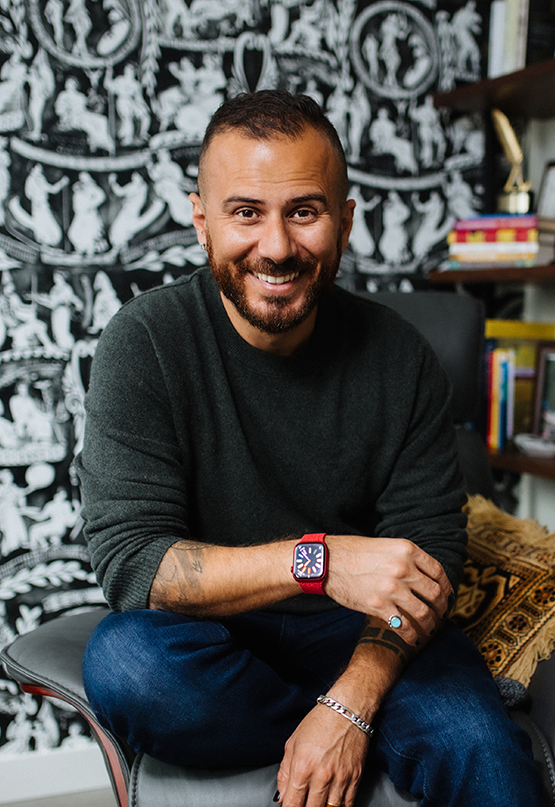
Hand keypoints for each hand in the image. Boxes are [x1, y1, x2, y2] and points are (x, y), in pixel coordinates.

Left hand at [276, 702, 368, 806]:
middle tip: (305, 802)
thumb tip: (281, 796)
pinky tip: (333, 802)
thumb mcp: (293, 743)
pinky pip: (348, 805)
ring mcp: (340, 779)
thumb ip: (284, 773)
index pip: (292, 805)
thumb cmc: (320, 721)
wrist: (347, 710)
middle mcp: (321, 776)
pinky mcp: (355, 778)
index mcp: (302, 767)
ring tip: (318, 802)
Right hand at [325, 535, 451, 644]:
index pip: (438, 571)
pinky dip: (411, 636)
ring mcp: (392, 588)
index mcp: (407, 550)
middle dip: (441, 608)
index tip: (446, 596)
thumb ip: (406, 559)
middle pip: (435, 594)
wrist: (327, 561)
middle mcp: (403, 568)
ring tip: (429, 630)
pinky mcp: (378, 606)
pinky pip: (403, 627)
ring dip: (430, 625)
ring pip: (423, 613)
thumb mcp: (385, 546)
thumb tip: (424, 577)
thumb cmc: (353, 552)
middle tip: (440, 615)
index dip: (446, 587)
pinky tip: (412, 640)